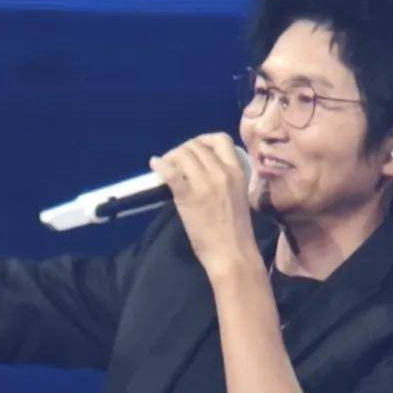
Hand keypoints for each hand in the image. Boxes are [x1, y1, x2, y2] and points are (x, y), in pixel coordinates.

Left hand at [148, 133, 259, 281]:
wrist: (232, 254)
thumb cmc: (236, 231)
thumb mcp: (237, 195)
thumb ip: (224, 178)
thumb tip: (201, 169)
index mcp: (238, 171)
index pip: (221, 139)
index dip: (204, 140)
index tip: (195, 151)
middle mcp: (222, 172)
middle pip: (196, 145)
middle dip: (183, 150)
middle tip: (175, 162)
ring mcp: (205, 183)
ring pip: (183, 154)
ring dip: (171, 157)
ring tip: (167, 167)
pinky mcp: (189, 196)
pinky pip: (171, 172)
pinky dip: (160, 166)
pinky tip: (155, 166)